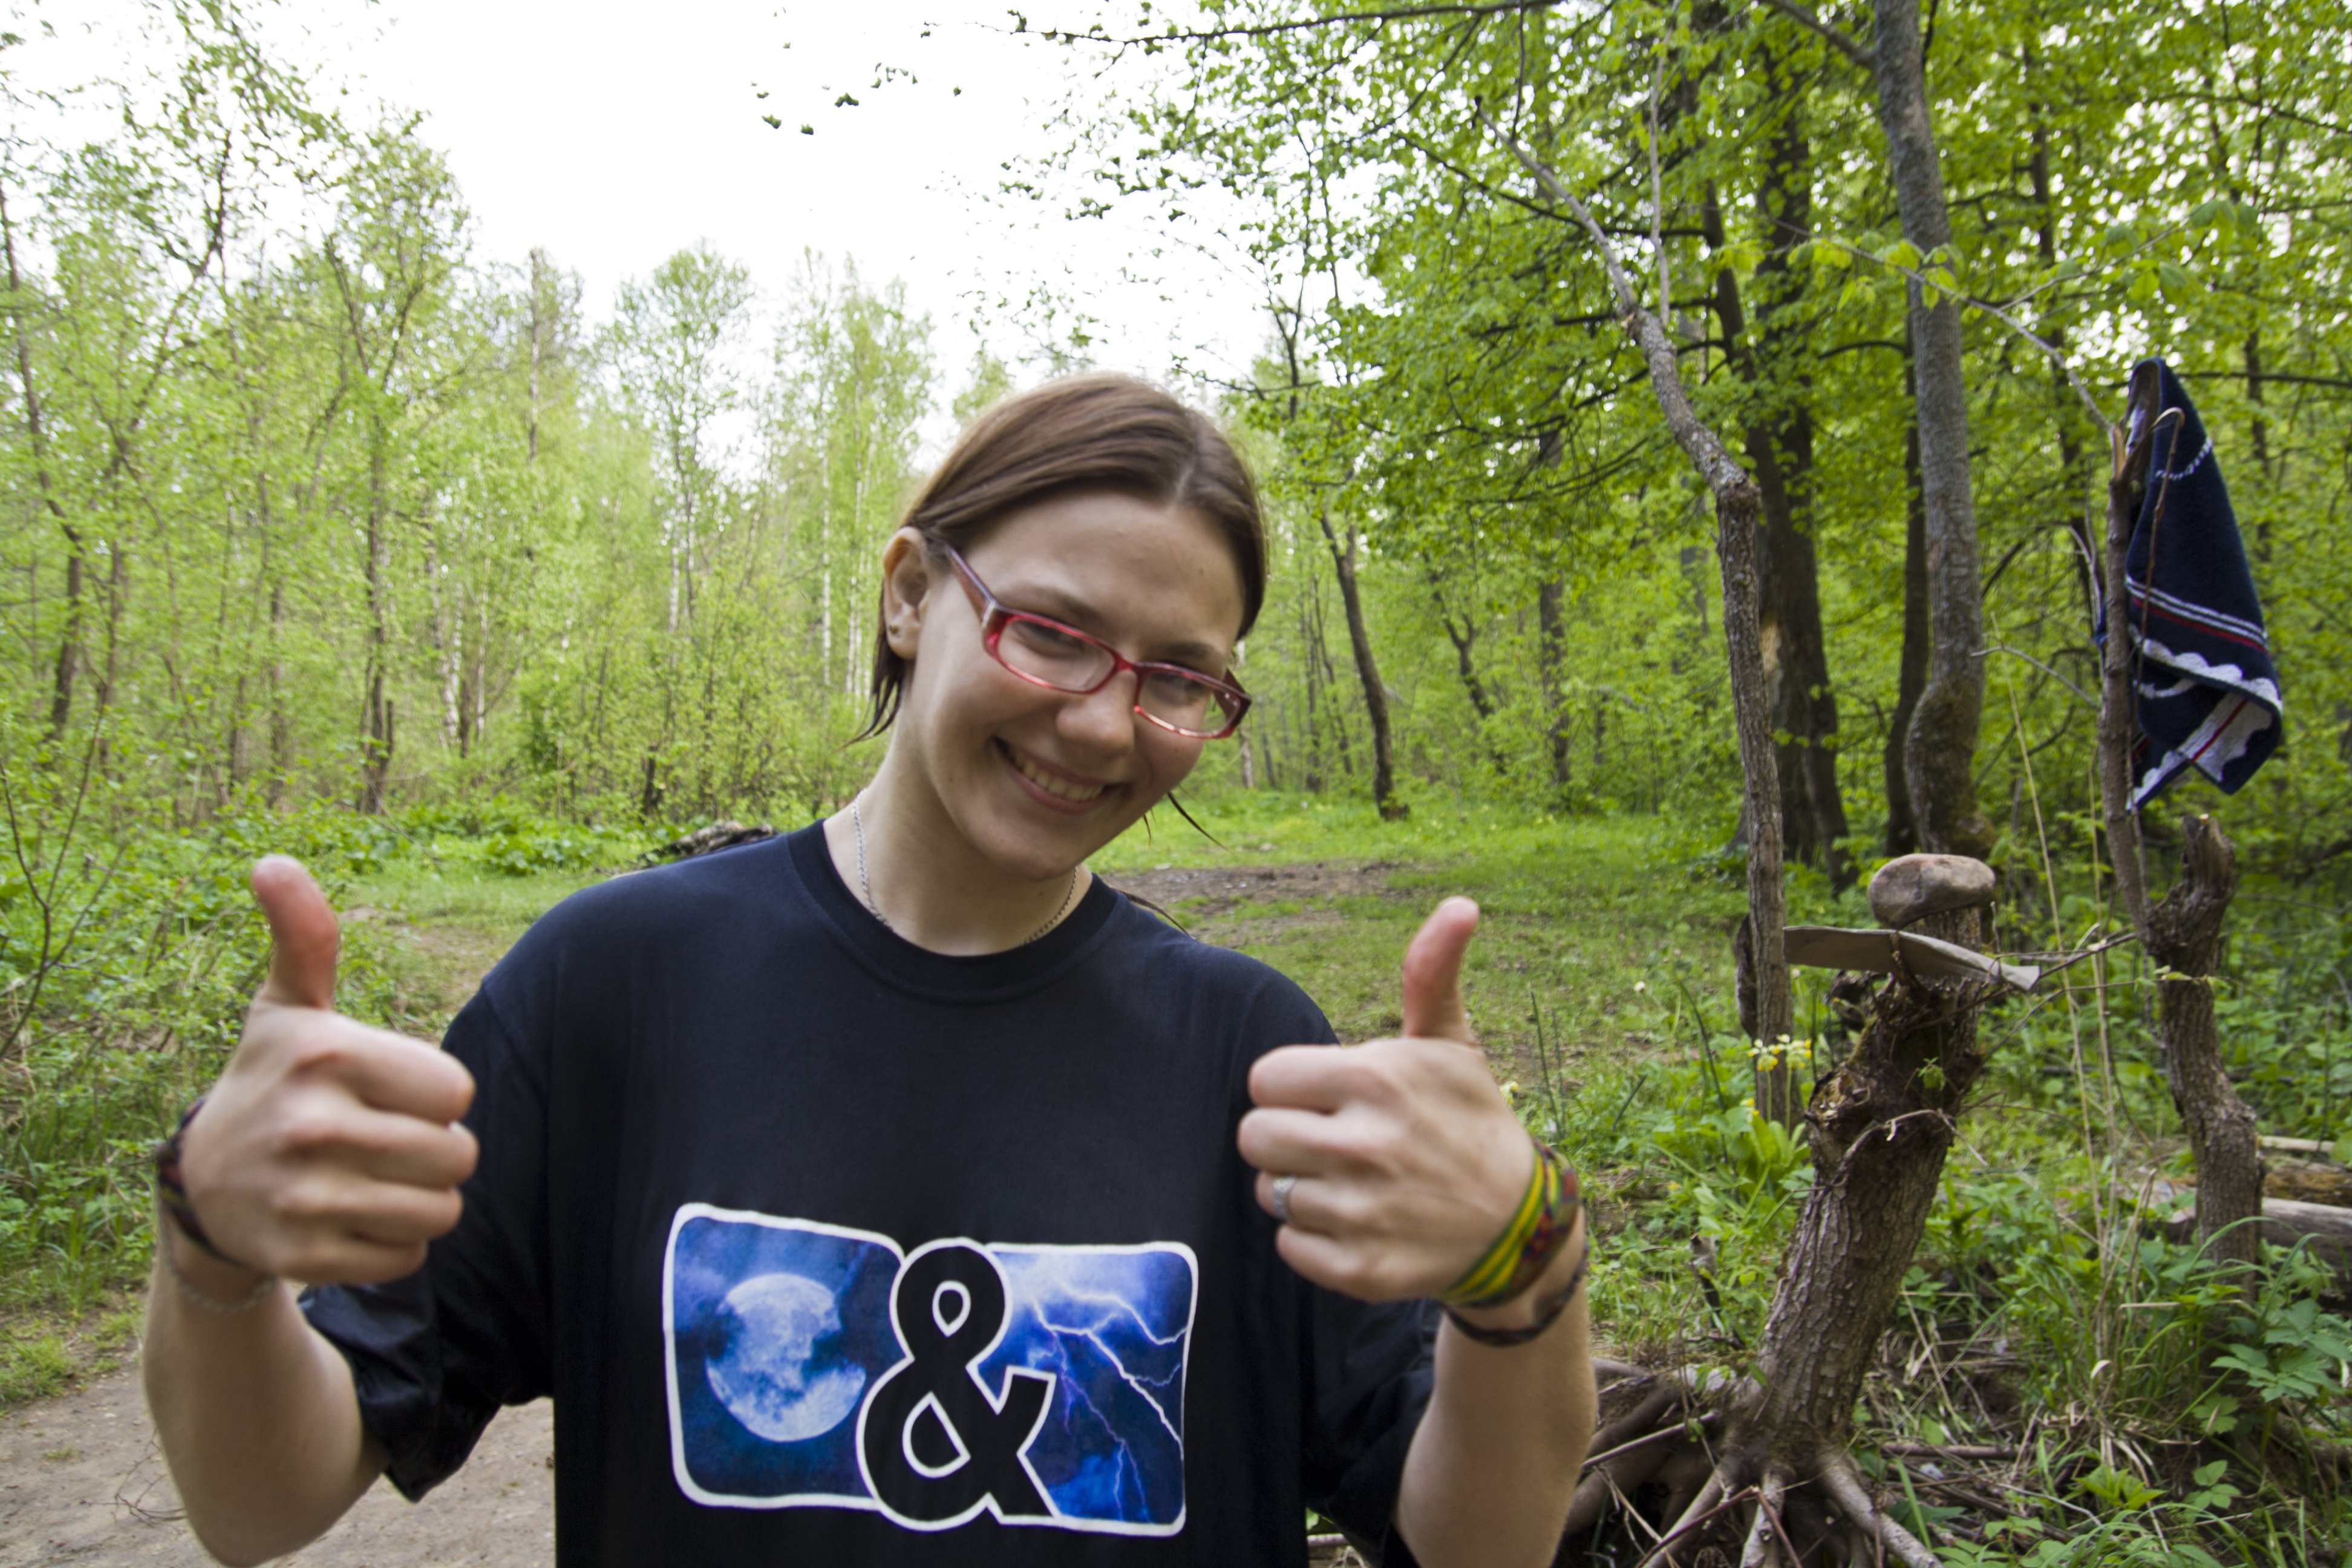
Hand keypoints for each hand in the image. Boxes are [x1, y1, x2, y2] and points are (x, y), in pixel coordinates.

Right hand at [171, 857, 477, 1287]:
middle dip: (437, 1150)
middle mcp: (310, 1125)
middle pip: (457, 1156)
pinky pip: (408, 1258)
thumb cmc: (272, 1077)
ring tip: (371, 1177)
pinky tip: (349, 1217)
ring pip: (440, 1211)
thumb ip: (304, 935)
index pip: (456, 1092)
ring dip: (421, 1199)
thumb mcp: (288, 1006)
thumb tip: (272, 861)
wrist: (203, 1181)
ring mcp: (302, 1198)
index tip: (388, 1090)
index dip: (434, 1094)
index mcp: (325, 1053)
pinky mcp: (302, 1259)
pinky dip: (394, 1244)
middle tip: (384, 1139)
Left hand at [1238, 897, 1533, 1301]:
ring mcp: (1363, 1213)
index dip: (1290, 1088)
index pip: (1265, 1079)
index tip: (1325, 1096)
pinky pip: (1290, 1248)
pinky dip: (1314, 1240)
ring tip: (1349, 1183)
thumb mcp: (1450, 1043)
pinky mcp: (1362, 1270)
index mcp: (1375, 1080)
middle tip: (1328, 1141)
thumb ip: (1430, 974)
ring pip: (1270, 1193)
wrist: (1518, 1225)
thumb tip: (1460, 904)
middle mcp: (1365, 1146)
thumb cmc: (1469, 1119)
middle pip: (1253, 1137)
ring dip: (1300, 1188)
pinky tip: (1356, 1223)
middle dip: (1283, 1137)